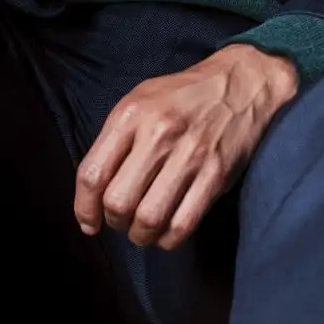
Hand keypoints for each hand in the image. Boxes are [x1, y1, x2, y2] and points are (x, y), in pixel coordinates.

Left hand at [74, 43, 298, 250]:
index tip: (89, 222)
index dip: (84, 208)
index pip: (93, 173)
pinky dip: (169, 239)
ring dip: (140, 235)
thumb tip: (94, 194)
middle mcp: (158, 134)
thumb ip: (115, 141)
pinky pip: (183, 224)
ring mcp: (190, 156)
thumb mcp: (139, 101)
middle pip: (118, 202)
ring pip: (149, 219)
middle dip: (114, 222)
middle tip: (121, 220)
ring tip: (143, 229)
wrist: (240, 83)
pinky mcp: (216, 175)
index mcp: (131, 115)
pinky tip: (166, 232)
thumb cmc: (181, 96)